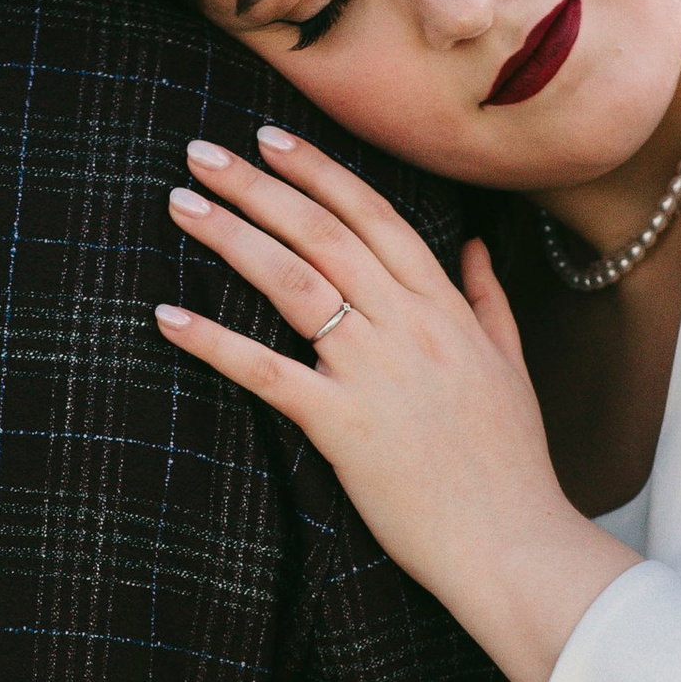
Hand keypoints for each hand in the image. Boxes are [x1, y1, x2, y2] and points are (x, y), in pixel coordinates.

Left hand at [156, 128, 638, 681]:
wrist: (512, 542)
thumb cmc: (511, 464)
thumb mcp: (511, 367)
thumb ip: (488, 299)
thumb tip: (472, 244)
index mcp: (445, 308)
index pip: (373, 216)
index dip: (318, 172)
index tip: (270, 139)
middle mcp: (408, 326)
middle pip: (321, 233)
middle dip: (257, 185)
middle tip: (200, 150)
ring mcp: (374, 372)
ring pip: (293, 282)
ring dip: (232, 235)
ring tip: (181, 203)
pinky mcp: (343, 426)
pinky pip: (265, 372)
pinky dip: (213, 341)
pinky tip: (168, 316)